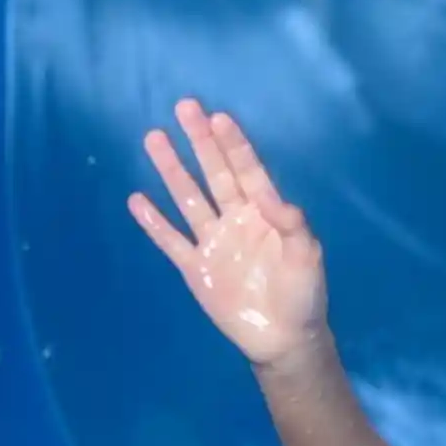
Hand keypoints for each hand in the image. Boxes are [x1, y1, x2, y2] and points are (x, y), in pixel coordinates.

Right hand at [129, 100, 327, 366]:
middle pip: (214, 174)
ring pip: (188, 198)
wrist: (284, 338)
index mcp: (265, 214)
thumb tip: (274, 198)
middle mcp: (236, 220)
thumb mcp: (307, 258)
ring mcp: (213, 242)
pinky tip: (137, 199)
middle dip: (200, 142)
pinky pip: (171, 241)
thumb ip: (293, 226)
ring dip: (171, 169)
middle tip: (185, 106)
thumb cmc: (303, 295)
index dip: (234, 146)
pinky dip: (154, 222)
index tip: (220, 117)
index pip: (247, 172)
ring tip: (154, 138)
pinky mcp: (196, 268)